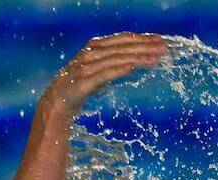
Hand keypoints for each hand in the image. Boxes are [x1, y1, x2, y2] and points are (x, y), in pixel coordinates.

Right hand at [41, 32, 165, 117]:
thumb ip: (114, 63)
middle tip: (162, 47)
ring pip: (115, 59)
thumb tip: (136, 60)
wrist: (55, 103)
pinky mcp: (82, 83)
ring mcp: (85, 68)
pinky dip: (117, 70)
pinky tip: (131, 67)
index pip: (121, 40)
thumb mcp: (99, 72)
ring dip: (135, 57)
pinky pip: (102, 75)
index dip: (141, 38)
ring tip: (152, 57)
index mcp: (94, 47)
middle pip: (121, 47)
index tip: (159, 40)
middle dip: (143, 45)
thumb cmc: (79, 87)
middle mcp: (90, 54)